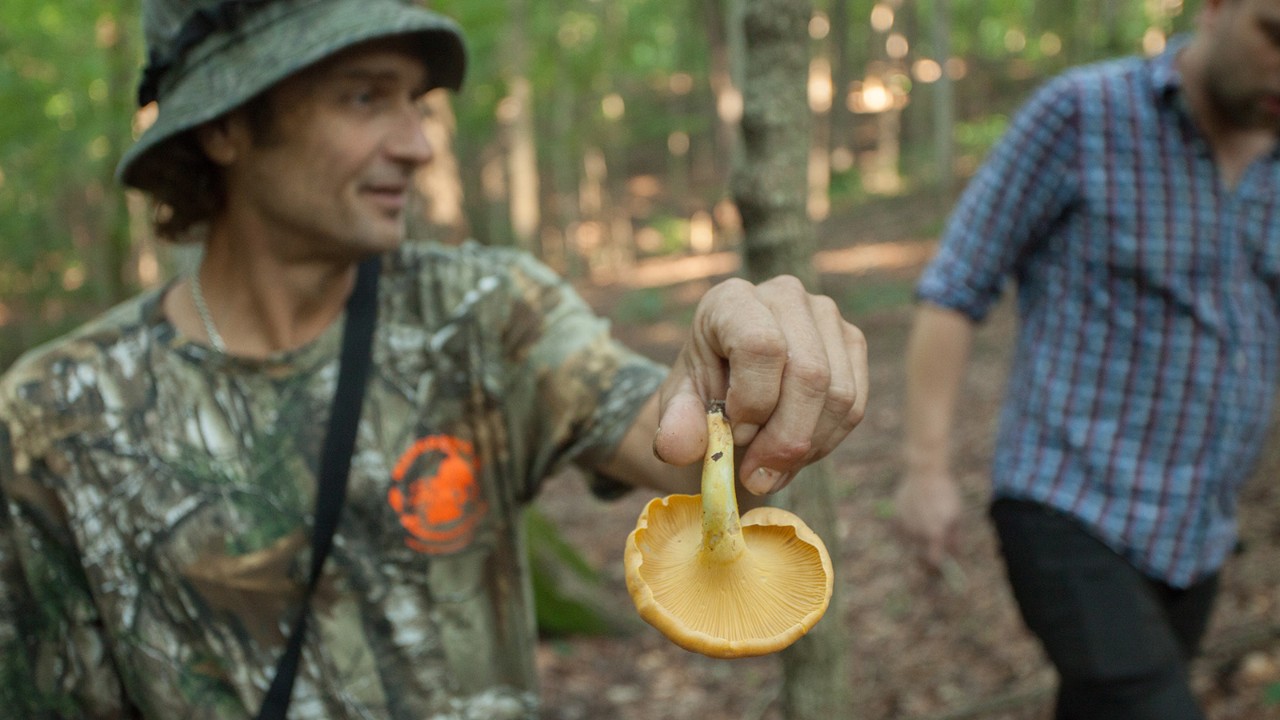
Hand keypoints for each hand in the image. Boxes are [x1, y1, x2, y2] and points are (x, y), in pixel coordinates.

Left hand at [651, 276, 867, 494]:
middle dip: (784, 438)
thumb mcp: (680, 413)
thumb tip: (677, 448)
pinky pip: (854, 407)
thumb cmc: (702, 399)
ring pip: (838, 395)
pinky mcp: (852, 344)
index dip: (752, 402)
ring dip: (805, 447)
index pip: (760, 346)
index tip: (732, 435)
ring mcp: (826, 316)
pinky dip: (825, 443)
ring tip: (771, 467)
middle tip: (755, 474)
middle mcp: (785, 295)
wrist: (728, 398)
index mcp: (731, 300)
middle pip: (809, 374)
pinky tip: (794, 455)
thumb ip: (675, 428)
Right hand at [894, 469, 962, 569]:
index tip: (941, 571)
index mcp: (934, 534)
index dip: (938, 569)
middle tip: (932, 560)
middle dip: (926, 563)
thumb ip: (955, 540)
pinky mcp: (894, 518)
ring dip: (917, 546)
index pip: (934, 563)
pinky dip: (908, 534)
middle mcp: (916, 533)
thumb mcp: (957, 517)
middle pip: (919, 559)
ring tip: (926, 531)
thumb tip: (954, 558)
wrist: (924, 472)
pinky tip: (916, 521)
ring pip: (909, 547)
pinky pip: (901, 534)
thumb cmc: (946, 494)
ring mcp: (903, 526)